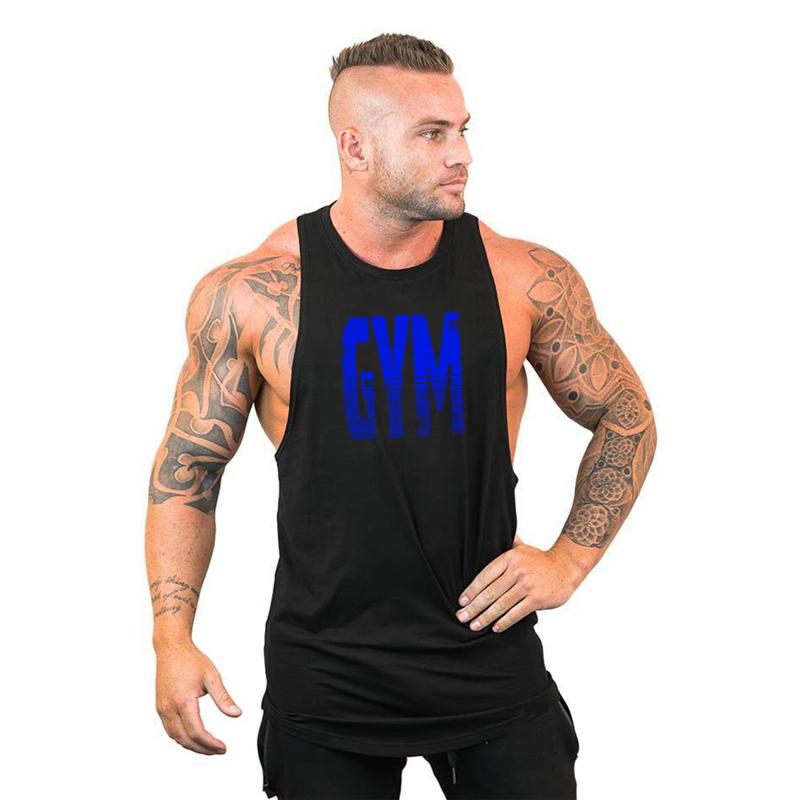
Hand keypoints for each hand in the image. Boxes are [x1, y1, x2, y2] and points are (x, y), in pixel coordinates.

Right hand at [155, 641, 241, 754]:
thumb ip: (223, 698)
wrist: (171, 648)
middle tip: (218, 750)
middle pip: (185, 739)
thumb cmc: (191, 660)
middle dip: (202, 749)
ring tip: (208, 747)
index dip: (210, 744)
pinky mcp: (160, 707)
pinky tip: (193, 737)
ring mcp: (162, 709)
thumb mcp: (212, 677)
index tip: (222, 747)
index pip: (197, 732)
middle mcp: (169, 708)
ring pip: (175, 737)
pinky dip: (181, 738)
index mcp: (183, 701)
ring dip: (191, 746)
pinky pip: (169, 730)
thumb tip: (237, 714)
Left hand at [455, 542, 578, 632]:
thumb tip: (488, 534)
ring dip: (485, 617)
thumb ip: (504, 545)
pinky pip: (517, 613)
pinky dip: (504, 621)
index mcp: (509, 559)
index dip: (472, 590)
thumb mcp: (520, 548)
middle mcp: (517, 571)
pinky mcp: (537, 599)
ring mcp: (527, 585)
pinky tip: (495, 627)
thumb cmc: (539, 559)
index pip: (485, 576)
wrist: (566, 566)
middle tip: (461, 617)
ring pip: (501, 604)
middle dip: (474, 607)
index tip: (462, 601)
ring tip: (474, 626)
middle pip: (490, 592)